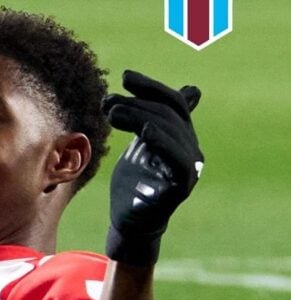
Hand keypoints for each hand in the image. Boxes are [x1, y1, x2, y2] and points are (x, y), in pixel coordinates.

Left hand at [101, 70, 203, 265]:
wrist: (129, 222)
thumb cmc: (134, 184)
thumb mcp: (142, 144)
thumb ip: (154, 119)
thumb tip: (192, 90)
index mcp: (182, 137)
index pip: (173, 102)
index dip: (150, 87)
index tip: (124, 77)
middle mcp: (191, 149)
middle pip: (168, 114)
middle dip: (136, 103)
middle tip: (107, 102)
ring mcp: (189, 168)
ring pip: (169, 131)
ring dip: (138, 116)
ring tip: (110, 113)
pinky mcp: (181, 187)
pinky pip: (178, 161)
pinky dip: (163, 143)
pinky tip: (143, 133)